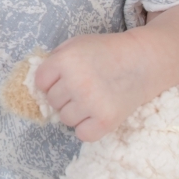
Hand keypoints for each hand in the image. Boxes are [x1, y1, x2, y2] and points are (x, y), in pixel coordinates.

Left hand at [33, 32, 154, 142]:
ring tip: (94, 97)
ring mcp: (91, 103)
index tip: (67, 77)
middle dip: (65, 95)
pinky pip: (82, 134)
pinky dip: (88, 127)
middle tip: (86, 85)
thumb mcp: (76, 45)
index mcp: (66, 60)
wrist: (144, 61)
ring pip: (65, 119)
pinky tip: (98, 113)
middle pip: (52, 102)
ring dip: (76, 111)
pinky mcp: (106, 120)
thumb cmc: (106, 52)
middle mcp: (77, 82)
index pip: (40, 82)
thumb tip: (35, 86)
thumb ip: (54, 61)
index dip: (52, 80)